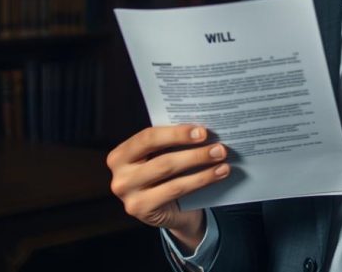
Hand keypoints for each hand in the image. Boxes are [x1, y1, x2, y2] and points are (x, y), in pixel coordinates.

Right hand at [106, 125, 230, 251]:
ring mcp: (128, 196)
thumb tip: (201, 128)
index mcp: (120, 155)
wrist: (168, 212)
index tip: (202, 131)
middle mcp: (119, 176)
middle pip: (162, 158)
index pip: (147, 138)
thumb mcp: (161, 156)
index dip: (176, 133)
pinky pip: (176, 191)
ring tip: (222, 158)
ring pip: (170, 175)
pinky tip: (219, 173)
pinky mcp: (142, 210)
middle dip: (194, 152)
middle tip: (219, 147)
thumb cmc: (165, 176)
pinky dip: (201, 180)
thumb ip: (171, 143)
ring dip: (200, 164)